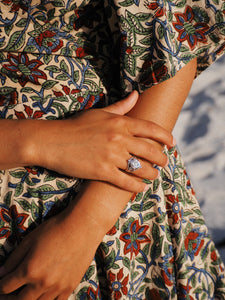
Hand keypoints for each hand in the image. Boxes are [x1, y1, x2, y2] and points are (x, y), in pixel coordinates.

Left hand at [0, 204, 100, 299]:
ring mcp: (57, 287)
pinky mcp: (70, 287)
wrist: (82, 228)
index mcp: (29, 270)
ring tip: (24, 295)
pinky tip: (43, 296)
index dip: (0, 286)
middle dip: (9, 298)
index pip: (6, 287)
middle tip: (7, 294)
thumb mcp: (30, 240)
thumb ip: (14, 258)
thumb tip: (1, 273)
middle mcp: (42, 283)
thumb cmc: (56, 229)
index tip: (0, 283)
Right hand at [31, 91, 173, 191]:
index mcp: (120, 123)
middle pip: (150, 150)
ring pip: (141, 168)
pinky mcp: (102, 172)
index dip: (165, 137)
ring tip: (153, 176)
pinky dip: (136, 186)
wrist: (53, 141)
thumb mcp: (99, 112)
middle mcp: (119, 139)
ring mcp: (111, 156)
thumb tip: (136, 95)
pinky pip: (126, 182)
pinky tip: (140, 188)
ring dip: (151, 174)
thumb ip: (121, 106)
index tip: (172, 143)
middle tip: (164, 163)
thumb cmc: (76, 125)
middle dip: (161, 159)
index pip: (151, 129)